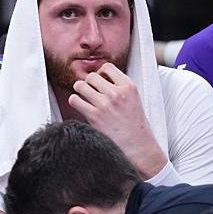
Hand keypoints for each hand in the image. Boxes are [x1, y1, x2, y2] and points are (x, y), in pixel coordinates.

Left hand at [68, 62, 167, 177]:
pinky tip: (80, 106)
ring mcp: (104, 104)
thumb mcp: (134, 99)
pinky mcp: (94, 116)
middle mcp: (116, 93)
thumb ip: (119, 87)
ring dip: (79, 90)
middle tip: (90, 91)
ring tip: (84, 97)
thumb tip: (100, 77)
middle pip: (91, 76)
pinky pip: (75, 100)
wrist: (137, 146)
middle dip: (88, 82)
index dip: (100, 73)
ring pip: (80, 85)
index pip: (107, 67)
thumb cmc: (134, 124)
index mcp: (129, 86)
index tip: (100, 81)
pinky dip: (74, 101)